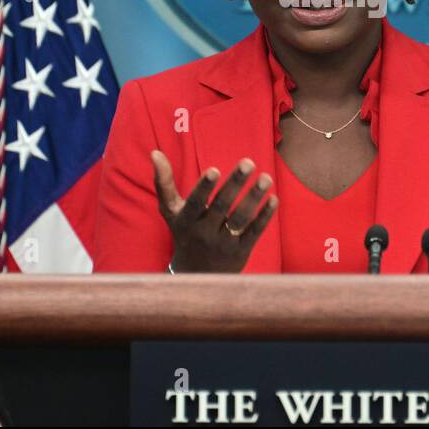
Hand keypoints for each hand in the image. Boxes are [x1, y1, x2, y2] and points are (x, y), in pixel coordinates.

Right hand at [151, 150, 277, 272]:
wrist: (196, 277)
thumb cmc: (184, 233)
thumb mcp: (170, 211)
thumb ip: (164, 182)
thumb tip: (155, 152)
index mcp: (187, 220)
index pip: (195, 203)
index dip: (204, 188)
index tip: (214, 170)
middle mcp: (205, 233)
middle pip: (221, 206)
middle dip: (235, 184)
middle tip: (249, 162)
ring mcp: (224, 243)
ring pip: (240, 219)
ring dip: (254, 198)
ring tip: (266, 178)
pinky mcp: (241, 251)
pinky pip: (254, 232)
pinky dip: (264, 216)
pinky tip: (273, 198)